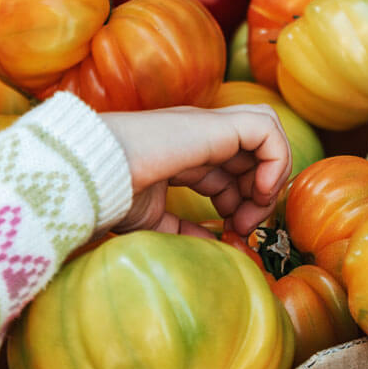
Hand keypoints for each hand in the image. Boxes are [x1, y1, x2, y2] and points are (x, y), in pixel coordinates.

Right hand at [101, 103, 291, 236]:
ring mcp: (207, 125)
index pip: (229, 169)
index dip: (240, 201)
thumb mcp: (154, 222)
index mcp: (182, 153)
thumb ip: (184, 231)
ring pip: (266, 130)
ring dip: (272, 171)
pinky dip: (275, 159)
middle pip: (252, 152)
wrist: (92, 176)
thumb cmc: (110, 197)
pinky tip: (257, 192)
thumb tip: (213, 244)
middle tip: (245, 226)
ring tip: (256, 206)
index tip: (233, 232)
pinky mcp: (215, 124)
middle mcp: (198, 135)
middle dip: (260, 192)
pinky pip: (266, 128)